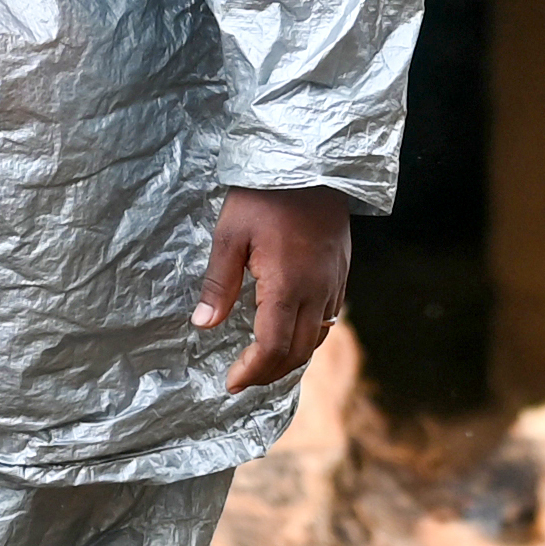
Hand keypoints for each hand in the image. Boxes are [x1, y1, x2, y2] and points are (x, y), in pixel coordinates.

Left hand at [188, 187, 352, 390]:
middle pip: (298, 352)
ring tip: (264, 364)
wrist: (312, 163)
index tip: (231, 382)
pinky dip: (309, 336)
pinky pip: (329, 318)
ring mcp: (333, 283)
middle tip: (243, 378)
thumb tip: (203, 323)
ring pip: (318, 338)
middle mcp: (317, 291)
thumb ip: (219, 284)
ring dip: (291, 358)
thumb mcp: (230, 234)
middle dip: (269, 373)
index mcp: (287, 285)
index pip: (273, 347)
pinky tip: (291, 332)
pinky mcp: (341, 273)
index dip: (252, 371)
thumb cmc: (266, 195)